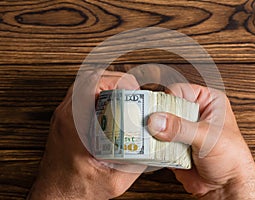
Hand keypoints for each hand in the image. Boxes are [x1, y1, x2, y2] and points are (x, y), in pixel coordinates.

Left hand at [28, 70, 141, 199]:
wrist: (54, 195)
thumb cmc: (74, 189)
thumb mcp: (113, 181)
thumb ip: (136, 165)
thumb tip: (153, 148)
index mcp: (73, 124)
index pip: (91, 83)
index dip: (116, 80)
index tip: (132, 89)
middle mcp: (65, 115)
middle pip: (88, 78)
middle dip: (115, 79)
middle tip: (131, 91)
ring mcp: (63, 115)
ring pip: (84, 83)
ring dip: (106, 85)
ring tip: (123, 96)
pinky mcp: (66, 119)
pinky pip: (82, 95)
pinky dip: (99, 94)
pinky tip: (111, 107)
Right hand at [147, 83, 254, 198]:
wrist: (226, 187)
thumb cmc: (231, 158)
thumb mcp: (207, 137)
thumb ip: (181, 128)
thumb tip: (157, 120)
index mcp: (207, 102)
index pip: (181, 91)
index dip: (167, 98)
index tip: (156, 108)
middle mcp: (193, 113)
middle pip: (166, 107)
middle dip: (156, 115)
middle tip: (146, 122)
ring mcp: (182, 130)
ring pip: (160, 124)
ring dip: (153, 131)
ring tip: (145, 135)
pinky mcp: (173, 145)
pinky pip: (157, 141)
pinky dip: (152, 145)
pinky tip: (149, 147)